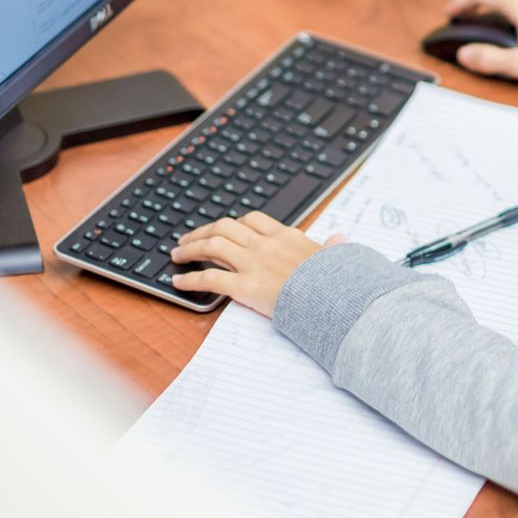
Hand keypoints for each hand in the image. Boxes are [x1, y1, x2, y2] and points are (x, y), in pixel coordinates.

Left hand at [170, 212, 344, 316]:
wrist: (337, 297)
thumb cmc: (337, 280)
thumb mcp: (336, 256)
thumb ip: (333, 247)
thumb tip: (340, 239)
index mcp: (287, 236)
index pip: (252, 220)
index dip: (232, 224)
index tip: (222, 229)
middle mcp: (265, 244)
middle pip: (225, 227)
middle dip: (203, 231)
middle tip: (188, 239)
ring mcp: (254, 263)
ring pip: (213, 246)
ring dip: (191, 248)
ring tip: (178, 255)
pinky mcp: (245, 286)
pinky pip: (210, 278)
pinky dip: (191, 280)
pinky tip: (179, 283)